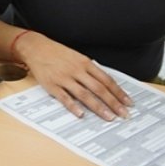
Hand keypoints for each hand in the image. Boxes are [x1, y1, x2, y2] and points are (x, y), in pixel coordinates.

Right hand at [16, 32, 131, 119]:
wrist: (36, 48)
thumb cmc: (58, 53)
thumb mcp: (77, 57)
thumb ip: (90, 70)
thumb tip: (105, 84)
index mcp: (85, 63)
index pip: (107, 80)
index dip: (118, 92)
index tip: (128, 102)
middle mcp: (77, 70)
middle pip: (99, 89)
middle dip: (113, 103)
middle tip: (123, 114)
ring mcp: (65, 78)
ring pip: (85, 95)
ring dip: (99, 107)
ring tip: (109, 117)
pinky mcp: (52, 85)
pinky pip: (65, 98)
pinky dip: (73, 106)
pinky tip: (81, 114)